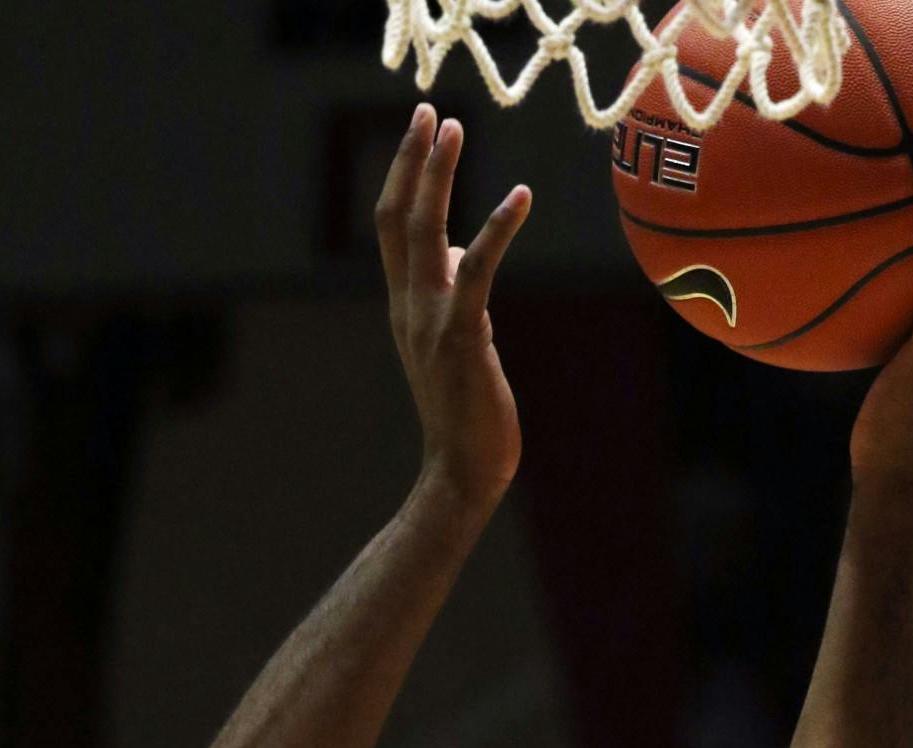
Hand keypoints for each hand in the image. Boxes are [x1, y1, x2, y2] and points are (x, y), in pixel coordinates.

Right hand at [376, 104, 531, 510]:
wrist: (462, 471)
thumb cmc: (466, 415)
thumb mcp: (454, 345)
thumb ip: (453, 300)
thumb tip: (458, 259)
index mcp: (405, 307)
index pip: (393, 228)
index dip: (403, 176)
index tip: (421, 131)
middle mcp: (409, 307)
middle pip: (398, 217)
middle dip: (412, 160)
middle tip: (430, 110)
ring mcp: (430, 321)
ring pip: (423, 232)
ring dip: (436, 176)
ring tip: (453, 128)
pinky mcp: (462, 338)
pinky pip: (477, 272)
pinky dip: (497, 229)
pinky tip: (520, 196)